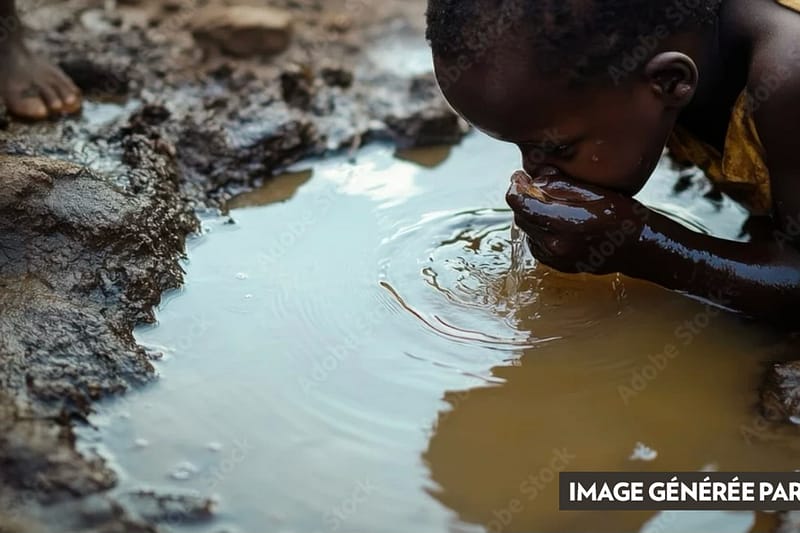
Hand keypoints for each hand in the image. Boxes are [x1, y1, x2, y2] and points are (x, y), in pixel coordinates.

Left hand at [505, 168, 648, 274]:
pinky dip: (539, 231)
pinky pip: (537, 245)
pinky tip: (554, 221)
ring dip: (531, 216)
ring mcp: (556, 258)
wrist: (638, 246)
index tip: (518, 177)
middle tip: (530, 185)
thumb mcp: (592, 190)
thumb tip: (532, 180)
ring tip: (547, 203)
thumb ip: (559, 185)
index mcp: (564, 222)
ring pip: (528, 232)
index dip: (516, 188)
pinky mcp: (558, 266)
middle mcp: (556, 244)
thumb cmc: (620, 214)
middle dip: (523, 200)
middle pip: (521, 218)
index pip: (521, 204)